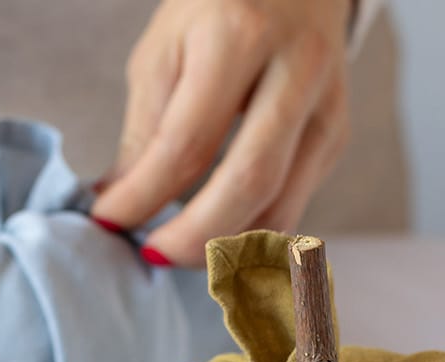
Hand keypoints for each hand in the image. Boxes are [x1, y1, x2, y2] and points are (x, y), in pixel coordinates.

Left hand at [91, 0, 353, 266]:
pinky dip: (250, 232)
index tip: (107, 222)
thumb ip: (144, 132)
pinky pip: (295, 202)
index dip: (143, 196)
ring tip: (177, 251)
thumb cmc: (213, 13)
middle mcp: (297, 68)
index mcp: (240, 36)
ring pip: (283, 204)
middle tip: (151, 254)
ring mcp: (327, 104)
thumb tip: (117, 207)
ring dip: (225, 246)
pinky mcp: (338, 133)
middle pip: (249, 182)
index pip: (187, 143)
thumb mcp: (163, 53)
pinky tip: (215, 236)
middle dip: (193, 237)